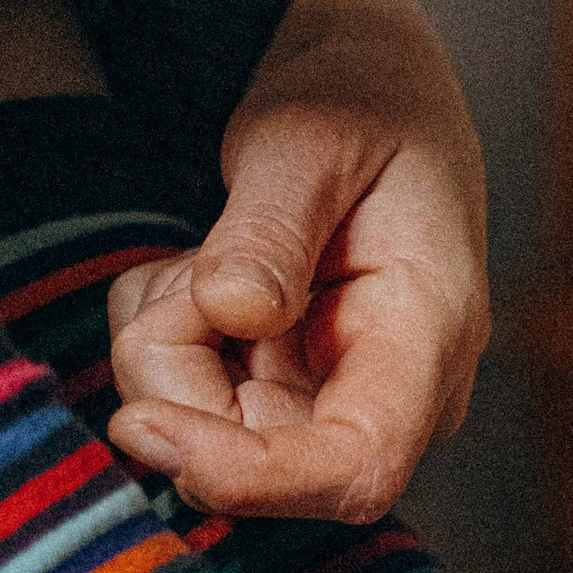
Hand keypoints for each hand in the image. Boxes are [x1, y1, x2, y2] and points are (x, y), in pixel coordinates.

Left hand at [106, 0, 488, 523]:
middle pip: (253, 455)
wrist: (367, 96)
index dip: (252, 476)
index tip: (142, 425)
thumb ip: (270, 227)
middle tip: (184, 263)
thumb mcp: (308, 139)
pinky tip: (206, 271)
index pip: (359, 466)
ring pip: (202, 431)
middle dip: (177, 369)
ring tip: (210, 250)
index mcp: (430, 333)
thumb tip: (234, 312)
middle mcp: (393, 393)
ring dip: (164, 338)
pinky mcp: (288, 400)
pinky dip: (164, 335)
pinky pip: (184, 403)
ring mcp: (337, 403)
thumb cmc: (359, 103)